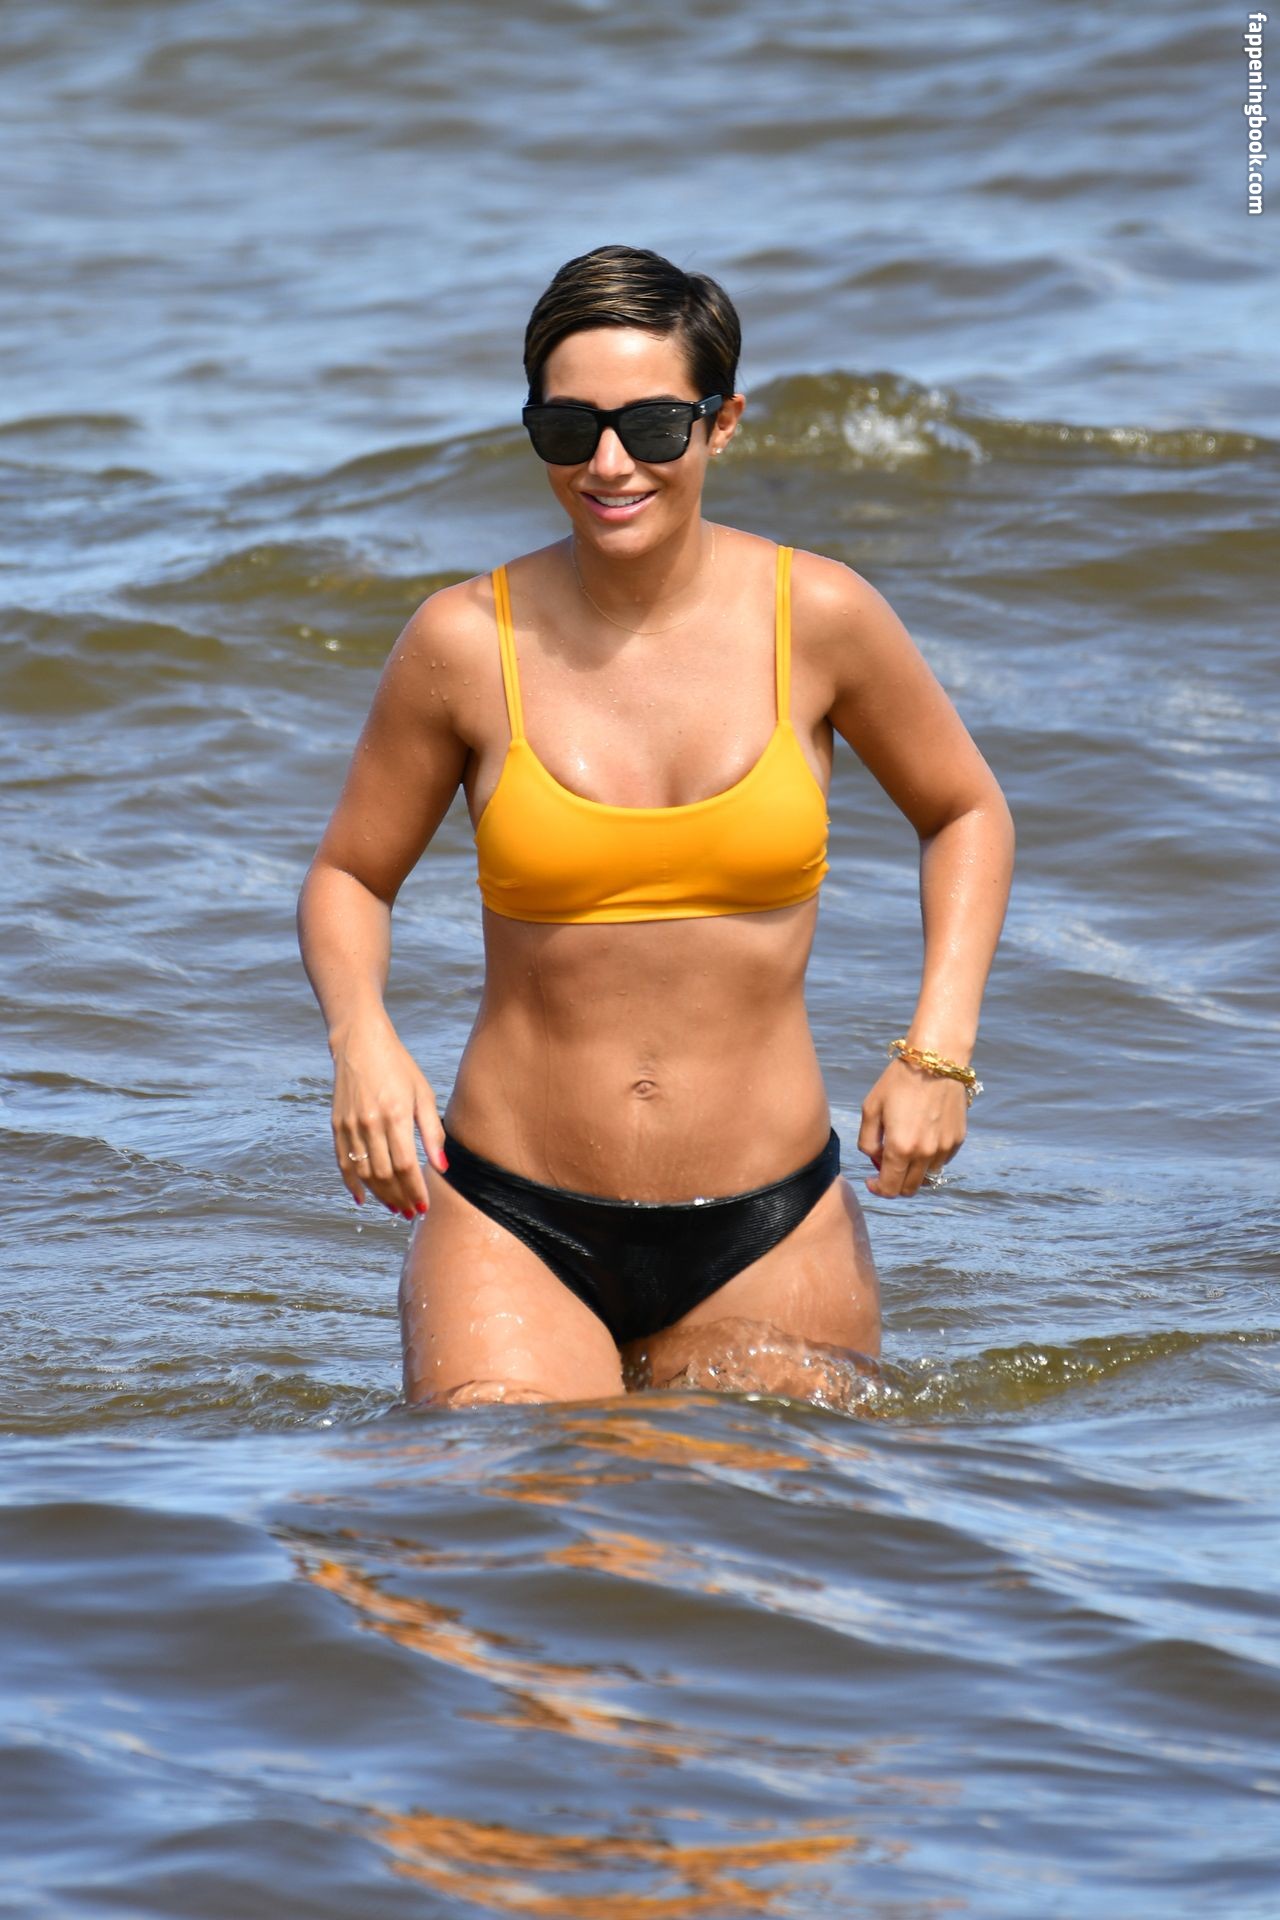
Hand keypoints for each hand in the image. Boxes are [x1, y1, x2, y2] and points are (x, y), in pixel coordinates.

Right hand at [329, 1013, 446, 1217]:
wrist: (360, 1043)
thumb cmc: (399, 1067)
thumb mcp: (423, 1094)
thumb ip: (433, 1132)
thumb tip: (442, 1168)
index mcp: (396, 1114)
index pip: (405, 1166)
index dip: (415, 1190)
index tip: (424, 1207)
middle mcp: (370, 1123)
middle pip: (385, 1174)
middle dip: (400, 1198)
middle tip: (411, 1213)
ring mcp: (350, 1125)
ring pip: (364, 1173)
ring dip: (380, 1195)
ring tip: (394, 1208)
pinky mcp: (337, 1125)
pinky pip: (343, 1162)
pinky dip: (352, 1184)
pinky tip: (363, 1199)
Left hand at [857, 1059, 967, 1197]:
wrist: (936, 1061)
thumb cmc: (899, 1082)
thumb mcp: (871, 1108)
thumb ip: (867, 1141)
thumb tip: (875, 1158)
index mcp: (900, 1148)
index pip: (889, 1188)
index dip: (878, 1189)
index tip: (872, 1180)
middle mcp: (925, 1154)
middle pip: (910, 1188)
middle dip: (895, 1184)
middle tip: (886, 1167)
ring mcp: (944, 1148)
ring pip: (927, 1177)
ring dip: (913, 1171)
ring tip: (905, 1148)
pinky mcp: (957, 1140)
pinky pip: (941, 1161)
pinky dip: (929, 1158)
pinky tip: (922, 1136)